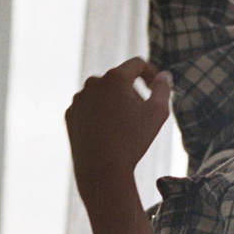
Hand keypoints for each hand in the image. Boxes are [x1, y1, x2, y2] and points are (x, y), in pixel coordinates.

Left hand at [65, 57, 171, 203]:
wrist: (101, 170)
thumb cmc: (133, 141)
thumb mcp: (158, 113)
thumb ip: (163, 89)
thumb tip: (164, 76)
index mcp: (116, 77)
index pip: (137, 63)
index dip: (150, 73)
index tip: (155, 88)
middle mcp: (93, 82)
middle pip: (119, 79)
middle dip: (131, 91)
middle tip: (141, 115)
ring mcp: (79, 98)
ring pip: (102, 93)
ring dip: (114, 102)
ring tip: (124, 127)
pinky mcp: (70, 113)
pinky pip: (89, 107)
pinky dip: (99, 114)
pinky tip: (107, 133)